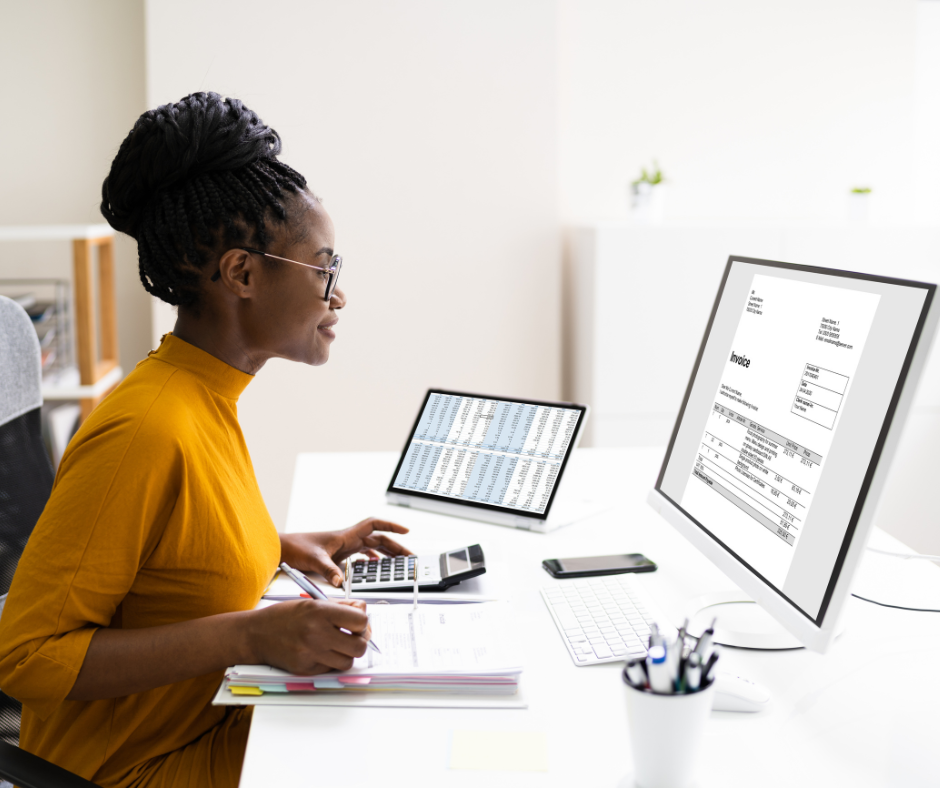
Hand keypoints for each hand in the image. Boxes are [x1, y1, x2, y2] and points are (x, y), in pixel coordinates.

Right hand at [247, 598, 370, 674]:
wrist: (256, 634)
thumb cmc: (284, 616)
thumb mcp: (313, 601)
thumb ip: (341, 606)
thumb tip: (364, 611)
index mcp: (320, 612)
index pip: (360, 620)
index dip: (362, 622)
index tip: (356, 622)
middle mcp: (316, 634)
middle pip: (359, 646)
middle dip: (359, 640)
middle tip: (352, 636)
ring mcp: (311, 654)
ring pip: (348, 662)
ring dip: (346, 654)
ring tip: (337, 645)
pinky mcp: (306, 670)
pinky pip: (331, 669)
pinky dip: (331, 662)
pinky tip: (322, 651)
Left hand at [279, 518, 411, 586]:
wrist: (283, 549)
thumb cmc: (296, 548)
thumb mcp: (314, 560)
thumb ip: (328, 571)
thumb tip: (341, 582)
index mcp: (346, 536)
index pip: (374, 525)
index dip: (391, 526)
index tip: (406, 531)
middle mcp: (348, 540)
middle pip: (378, 539)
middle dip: (395, 546)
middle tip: (409, 556)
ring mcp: (344, 547)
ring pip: (372, 547)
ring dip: (386, 553)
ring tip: (399, 563)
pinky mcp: (339, 556)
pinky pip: (361, 555)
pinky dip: (372, 560)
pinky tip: (375, 567)